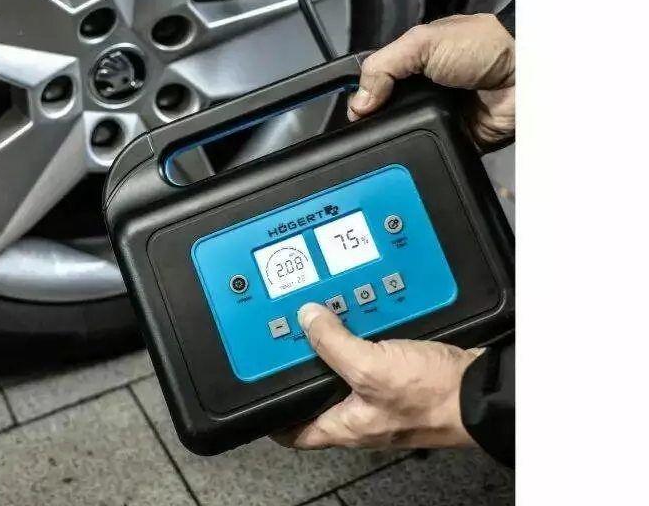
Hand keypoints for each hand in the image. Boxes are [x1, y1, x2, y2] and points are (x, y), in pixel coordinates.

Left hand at [274, 304, 481, 450]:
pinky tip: (362, 305)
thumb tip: (306, 320)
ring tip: (321, 306)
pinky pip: (371, 344)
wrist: (481, 386)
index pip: (295, 429)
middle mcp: (360, 409)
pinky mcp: (401, 368)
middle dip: (304, 355)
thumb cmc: (434, 396)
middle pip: (318, 383)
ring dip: (334, 333)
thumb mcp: (371, 367)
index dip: (272, 411)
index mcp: (346, 424)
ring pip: (345, 358)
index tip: (255, 387)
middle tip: (289, 326)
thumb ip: (333, 344)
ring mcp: (381, 388)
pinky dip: (363, 325)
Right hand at [347, 13, 514, 147]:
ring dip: (397, 136)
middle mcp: (424, 90)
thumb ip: (384, 65)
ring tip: (387, 141)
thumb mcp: (423, 42)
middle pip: (386, 112)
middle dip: (375, 121)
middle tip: (367, 129)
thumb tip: (359, 102)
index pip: (377, 83)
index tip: (354, 111)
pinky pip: (430, 148)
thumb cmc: (482, 46)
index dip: (363, 97)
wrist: (525, 74)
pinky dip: (422, 149)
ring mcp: (439, 116)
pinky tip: (412, 148)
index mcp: (414, 63)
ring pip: (405, 133)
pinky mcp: (456, 138)